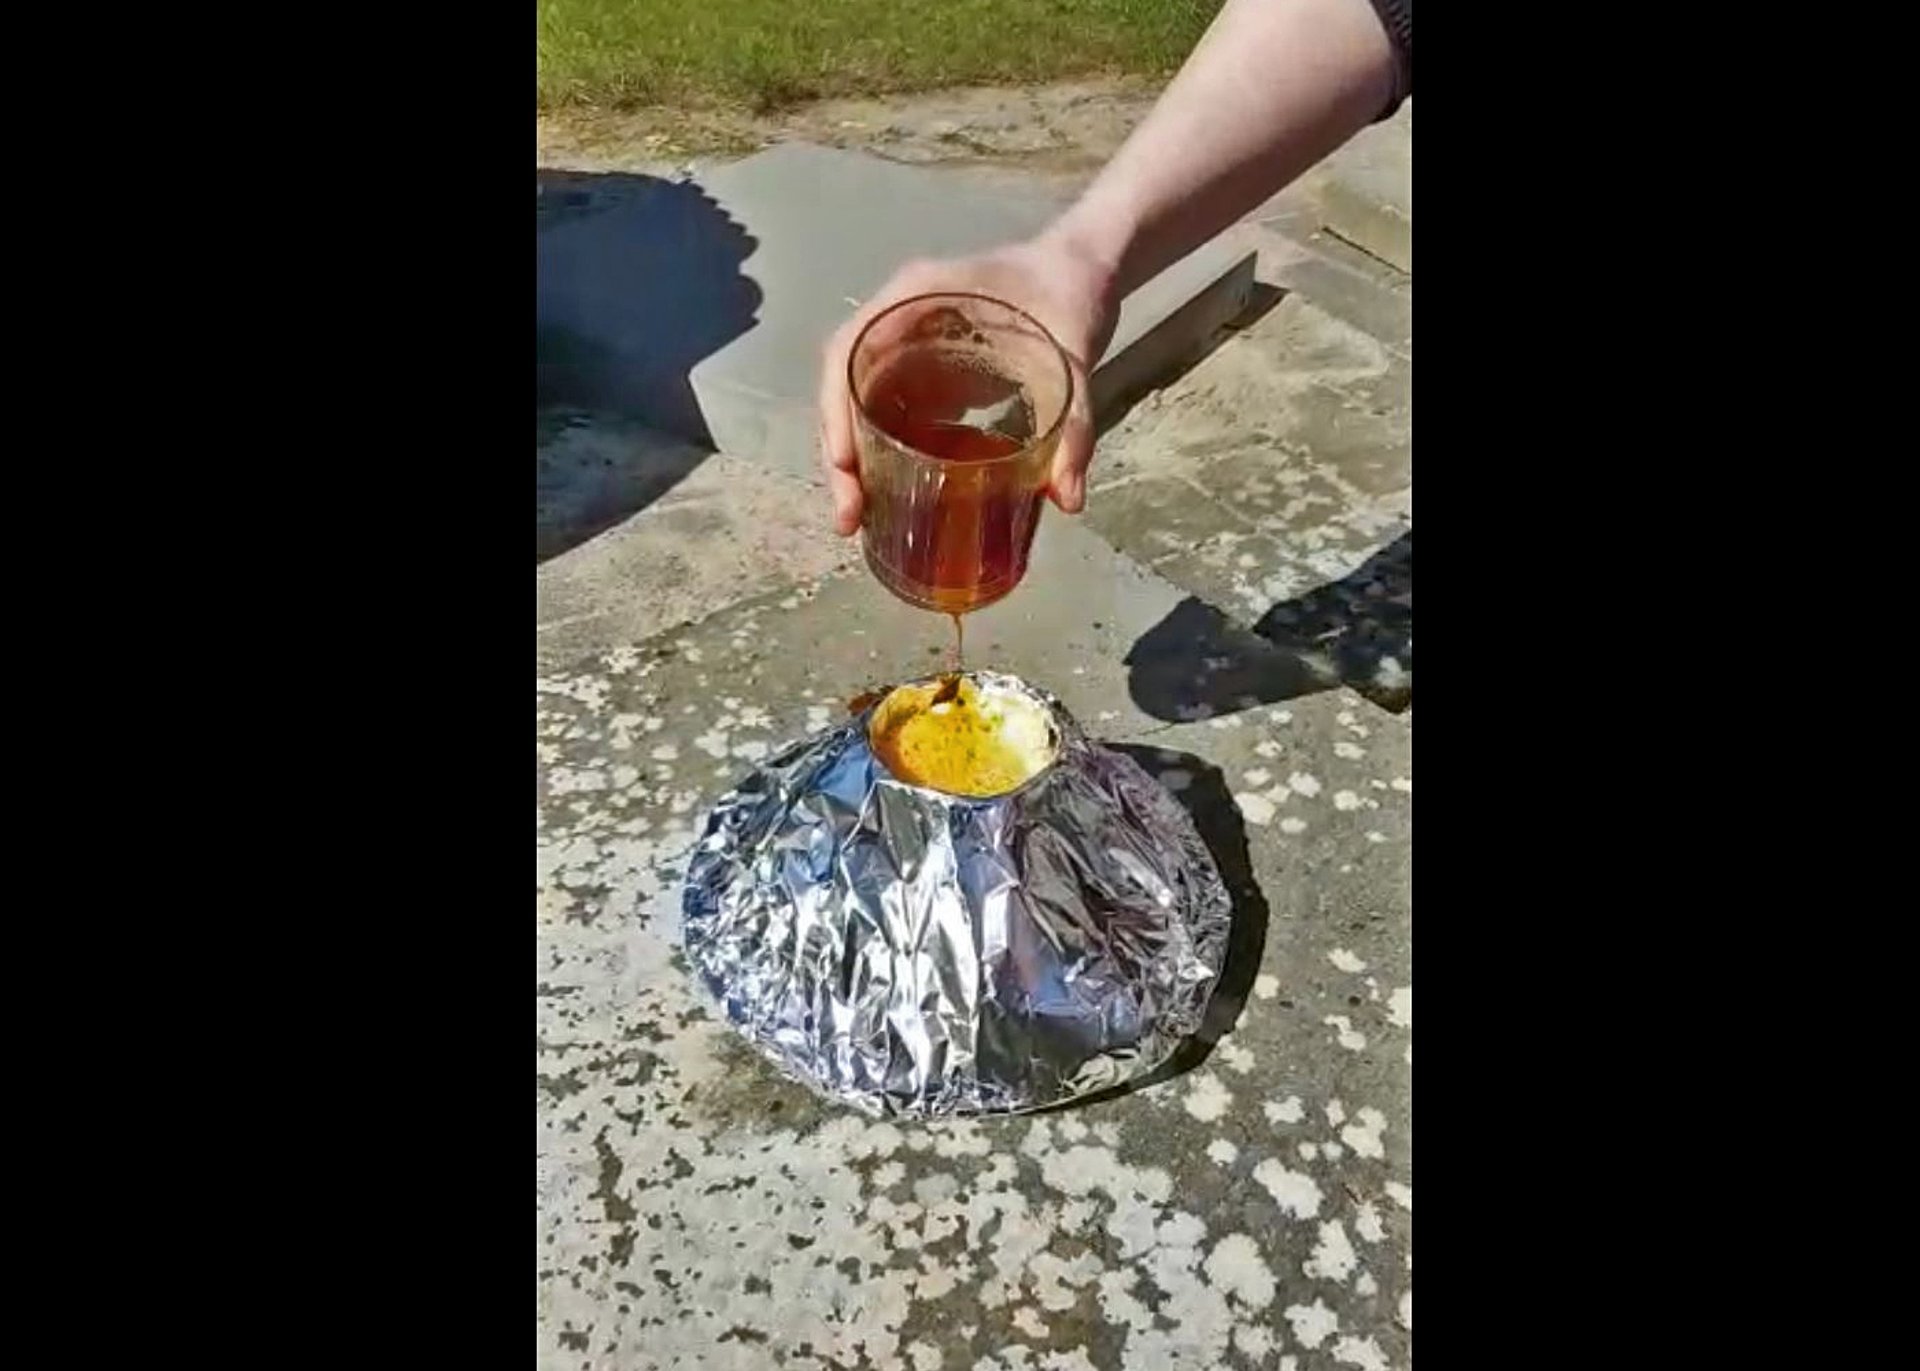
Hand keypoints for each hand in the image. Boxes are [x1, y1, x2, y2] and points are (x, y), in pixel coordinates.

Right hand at [817, 232, 1120, 535]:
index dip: (837, 405)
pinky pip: (892, 415)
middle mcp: (901, 319)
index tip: (846, 462)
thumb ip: (1076, 422)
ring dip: (855, 460)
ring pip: (861, 404)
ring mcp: (910, 348)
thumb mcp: (1076, 352)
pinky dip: (886, 455)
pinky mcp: (928, 375)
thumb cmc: (1068, 292)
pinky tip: (895, 498)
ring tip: (861, 517)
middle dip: (840, 452)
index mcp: (918, 295)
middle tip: (851, 515)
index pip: (852, 347)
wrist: (1083, 272)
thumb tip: (1069, 500)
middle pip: (845, 384)